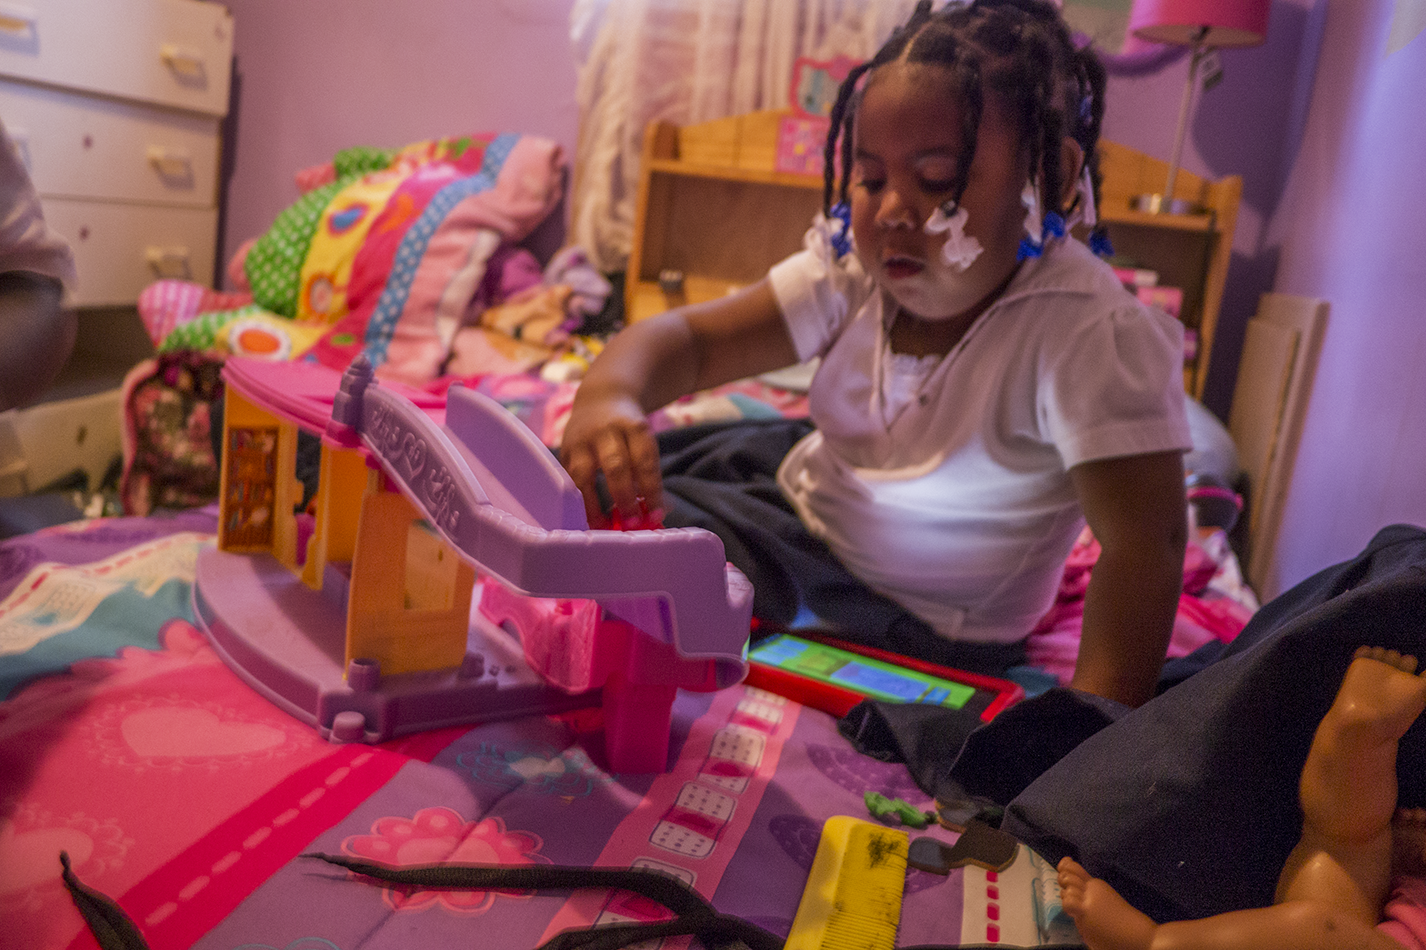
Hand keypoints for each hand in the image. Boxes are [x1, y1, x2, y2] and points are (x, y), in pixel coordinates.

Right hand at [559, 388, 663, 528]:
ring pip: (583, 474)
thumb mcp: (643, 440)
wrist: (600, 398)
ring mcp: (581, 440)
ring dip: (592, 504)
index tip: (656, 515)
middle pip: (615, 465)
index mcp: (633, 427)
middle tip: (632, 523)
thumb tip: (659, 513)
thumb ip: (649, 474)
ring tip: (602, 526)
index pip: (645, 461)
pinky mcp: (564, 451)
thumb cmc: (628, 431)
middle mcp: (605, 431)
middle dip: (624, 497)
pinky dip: (577, 501)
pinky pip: (568, 480)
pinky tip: (586, 519)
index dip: (651, 490)